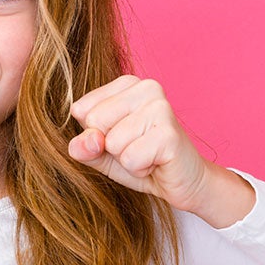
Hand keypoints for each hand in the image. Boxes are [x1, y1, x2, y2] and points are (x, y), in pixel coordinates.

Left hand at [67, 75, 212, 212]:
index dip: (96, 134)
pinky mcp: (169, 133)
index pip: (81, 109)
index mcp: (127, 83)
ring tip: (148, 154)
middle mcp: (146, 87)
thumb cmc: (141, 160)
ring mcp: (160, 107)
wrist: (183, 181)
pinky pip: (130, 159)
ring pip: (112, 142)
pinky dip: (139, 169)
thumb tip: (83, 142)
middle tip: (137, 148)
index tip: (122, 137)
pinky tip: (157, 162)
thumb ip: (83, 147)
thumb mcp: (101, 154)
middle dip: (110, 147)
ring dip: (126, 160)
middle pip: (95, 122)